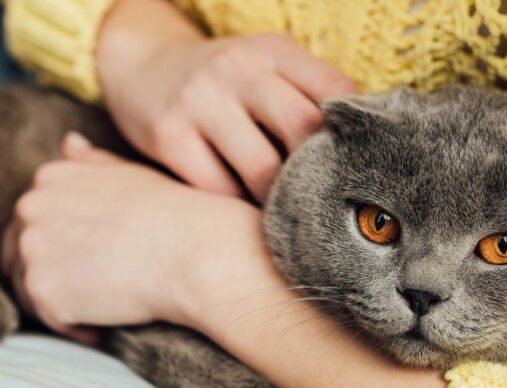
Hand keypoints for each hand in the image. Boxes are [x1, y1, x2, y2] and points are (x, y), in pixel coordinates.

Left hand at [0, 133, 265, 338]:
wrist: (196, 251)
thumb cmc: (176, 215)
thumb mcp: (128, 174)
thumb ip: (90, 163)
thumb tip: (68, 142)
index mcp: (49, 177)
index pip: (30, 223)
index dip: (61, 248)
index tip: (97, 262)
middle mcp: (29, 206)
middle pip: (19, 257)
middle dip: (54, 276)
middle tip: (101, 290)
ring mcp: (32, 248)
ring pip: (30, 292)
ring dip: (64, 303)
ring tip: (109, 304)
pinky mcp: (42, 289)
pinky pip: (50, 321)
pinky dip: (78, 329)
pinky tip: (110, 322)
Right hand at [96, 0, 354, 200]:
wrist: (140, 65)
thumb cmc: (223, 82)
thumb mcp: (267, 68)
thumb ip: (310, 96)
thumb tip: (366, 154)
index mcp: (276, 50)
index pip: (336, 93)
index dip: (355, 137)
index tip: (364, 172)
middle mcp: (239, 69)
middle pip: (303, 128)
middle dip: (321, 172)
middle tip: (330, 204)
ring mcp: (200, 102)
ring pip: (262, 169)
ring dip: (281, 201)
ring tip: (291, 217)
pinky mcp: (169, 136)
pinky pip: (217, 189)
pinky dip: (237, 207)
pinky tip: (245, 211)